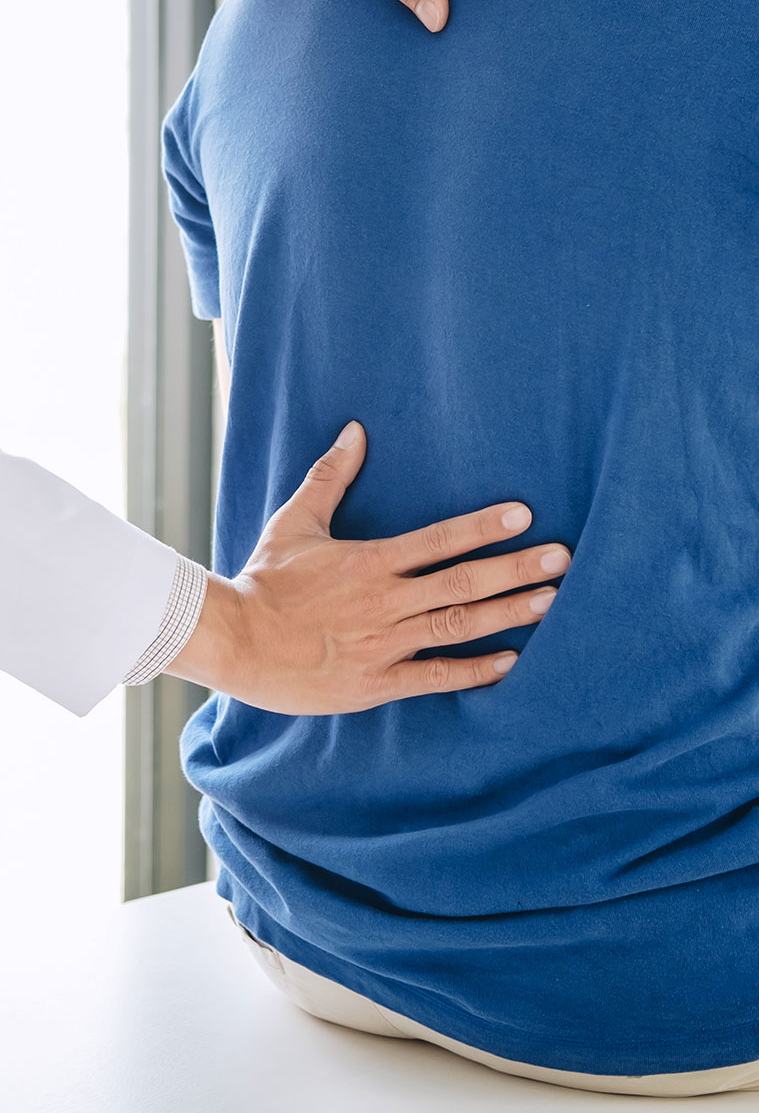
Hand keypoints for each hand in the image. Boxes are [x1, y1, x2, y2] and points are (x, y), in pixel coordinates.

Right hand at [166, 421, 570, 713]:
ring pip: (457, 626)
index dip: (484, 526)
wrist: (233, 642)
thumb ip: (330, 476)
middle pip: (462, 583)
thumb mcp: (295, 522)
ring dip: (507, 614)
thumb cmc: (266, 581)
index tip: (524, 514)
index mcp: (369, 561)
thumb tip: (355, 429)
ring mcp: (383, 645)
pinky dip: (473, 671)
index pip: (438, 539)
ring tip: (549, 602)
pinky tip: (510, 662)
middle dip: (516, 569)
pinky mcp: (376, 683)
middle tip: (562, 560)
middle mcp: (385, 602)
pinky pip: (434, 677)